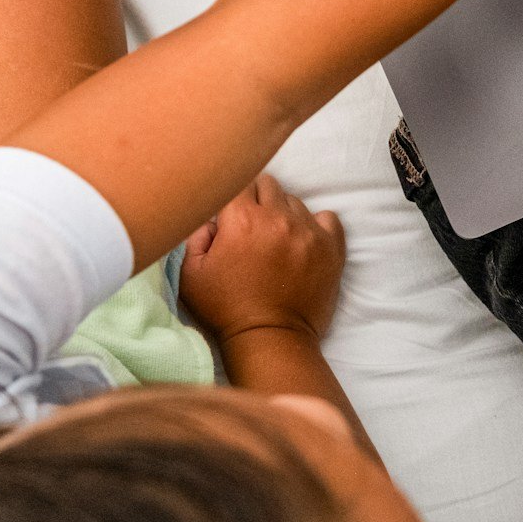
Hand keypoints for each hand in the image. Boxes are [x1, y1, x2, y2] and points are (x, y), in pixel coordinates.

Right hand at [178, 174, 345, 346]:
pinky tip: (303, 241)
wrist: (271, 339)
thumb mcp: (190, 275)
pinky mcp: (332, 247)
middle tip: (252, 228)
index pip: (239, 182)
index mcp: (241, 219)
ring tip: (276, 241)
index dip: (233, 198)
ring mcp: (309, 231)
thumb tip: (211, 219)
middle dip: (257, 201)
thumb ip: (193, 235)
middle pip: (268, 186)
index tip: (232, 217)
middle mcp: (278, 218)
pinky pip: (327, 218)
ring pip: (295, 202)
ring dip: (284, 214)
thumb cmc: (226, 309)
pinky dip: (315, 225)